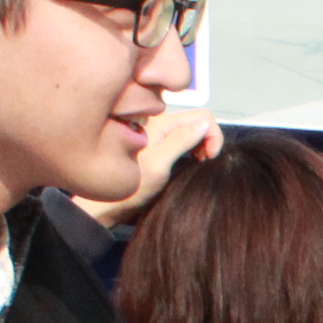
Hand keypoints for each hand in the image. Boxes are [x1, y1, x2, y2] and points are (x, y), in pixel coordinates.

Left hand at [74, 108, 221, 225]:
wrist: (109, 205)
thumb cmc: (130, 189)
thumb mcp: (158, 164)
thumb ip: (180, 141)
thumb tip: (205, 124)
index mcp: (160, 123)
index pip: (203, 117)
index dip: (213, 135)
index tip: (210, 159)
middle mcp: (159, 124)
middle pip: (197, 121)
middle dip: (208, 140)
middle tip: (204, 163)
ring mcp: (158, 135)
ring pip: (191, 130)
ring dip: (201, 145)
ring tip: (198, 164)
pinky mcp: (158, 146)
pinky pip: (182, 139)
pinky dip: (192, 149)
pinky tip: (188, 164)